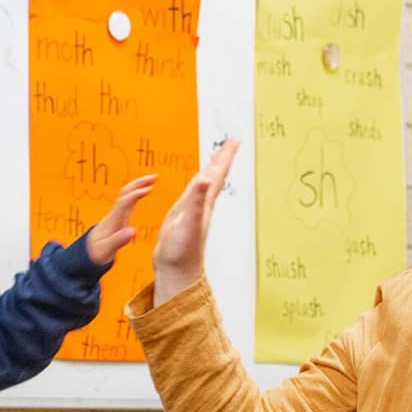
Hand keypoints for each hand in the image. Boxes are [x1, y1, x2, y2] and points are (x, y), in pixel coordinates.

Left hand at [83, 174, 159, 265]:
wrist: (88, 251)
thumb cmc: (97, 252)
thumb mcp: (106, 250)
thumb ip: (118, 240)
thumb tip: (133, 230)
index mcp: (113, 221)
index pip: (124, 202)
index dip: (135, 194)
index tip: (149, 189)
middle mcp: (115, 214)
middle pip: (125, 193)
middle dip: (139, 183)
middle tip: (154, 176)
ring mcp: (117, 213)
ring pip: (127, 194)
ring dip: (139, 184)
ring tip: (153, 179)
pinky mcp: (119, 216)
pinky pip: (128, 200)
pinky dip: (137, 192)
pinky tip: (146, 190)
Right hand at [152, 139, 238, 305]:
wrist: (176, 272)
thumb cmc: (182, 252)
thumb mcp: (189, 223)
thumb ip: (197, 201)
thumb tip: (205, 179)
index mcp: (204, 202)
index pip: (217, 173)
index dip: (225, 156)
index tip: (235, 140)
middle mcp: (202, 204)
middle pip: (214, 175)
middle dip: (221, 157)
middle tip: (232, 142)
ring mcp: (193, 210)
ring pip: (204, 184)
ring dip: (211, 169)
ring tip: (217, 158)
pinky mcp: (183, 217)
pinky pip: (193, 194)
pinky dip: (195, 184)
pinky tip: (195, 185)